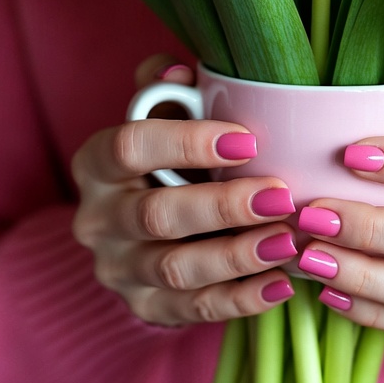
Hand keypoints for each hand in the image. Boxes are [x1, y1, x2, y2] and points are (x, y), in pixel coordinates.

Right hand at [71, 56, 298, 325]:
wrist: (151, 222)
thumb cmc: (170, 154)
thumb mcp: (164, 113)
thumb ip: (168, 89)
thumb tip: (179, 72)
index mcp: (96, 163)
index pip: (130, 147)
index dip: (186, 142)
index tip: (246, 140)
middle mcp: (98, 219)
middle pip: (156, 215)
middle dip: (223, 207)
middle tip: (279, 196)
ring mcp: (119, 269)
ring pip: (176, 269)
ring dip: (237, 256)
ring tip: (287, 241)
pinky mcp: (145, 308)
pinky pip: (193, 309)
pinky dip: (241, 299)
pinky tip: (282, 281)